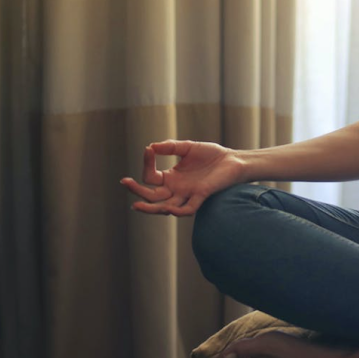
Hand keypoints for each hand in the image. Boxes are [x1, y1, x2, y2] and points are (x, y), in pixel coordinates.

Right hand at [120, 140, 245, 217]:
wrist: (233, 160)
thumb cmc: (211, 155)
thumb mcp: (187, 147)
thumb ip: (170, 147)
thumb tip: (151, 146)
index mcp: (171, 178)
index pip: (151, 177)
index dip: (147, 164)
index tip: (147, 150)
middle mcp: (177, 189)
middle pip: (152, 196)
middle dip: (137, 191)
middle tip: (125, 182)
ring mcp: (188, 194)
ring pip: (165, 207)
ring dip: (151, 208)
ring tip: (136, 205)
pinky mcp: (201, 195)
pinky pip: (188, 209)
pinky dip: (178, 211)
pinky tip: (168, 209)